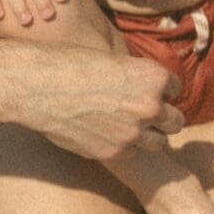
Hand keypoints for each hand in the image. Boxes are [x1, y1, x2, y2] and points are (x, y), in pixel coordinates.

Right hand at [6, 43, 184, 159]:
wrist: (37, 86)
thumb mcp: (111, 60)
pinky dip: (124, 146)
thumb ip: (133, 78)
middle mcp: (150, 105)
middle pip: (176, 121)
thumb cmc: (68, 64)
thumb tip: (145, 88)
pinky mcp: (114, 152)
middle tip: (142, 113)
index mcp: (153, 76)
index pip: (175, 88)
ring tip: (126, 126)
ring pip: (159, 143)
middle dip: (162, 117)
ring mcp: (133, 133)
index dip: (160, 89)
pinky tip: (105, 133)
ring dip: (147, 135)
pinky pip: (132, 153)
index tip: (145, 90)